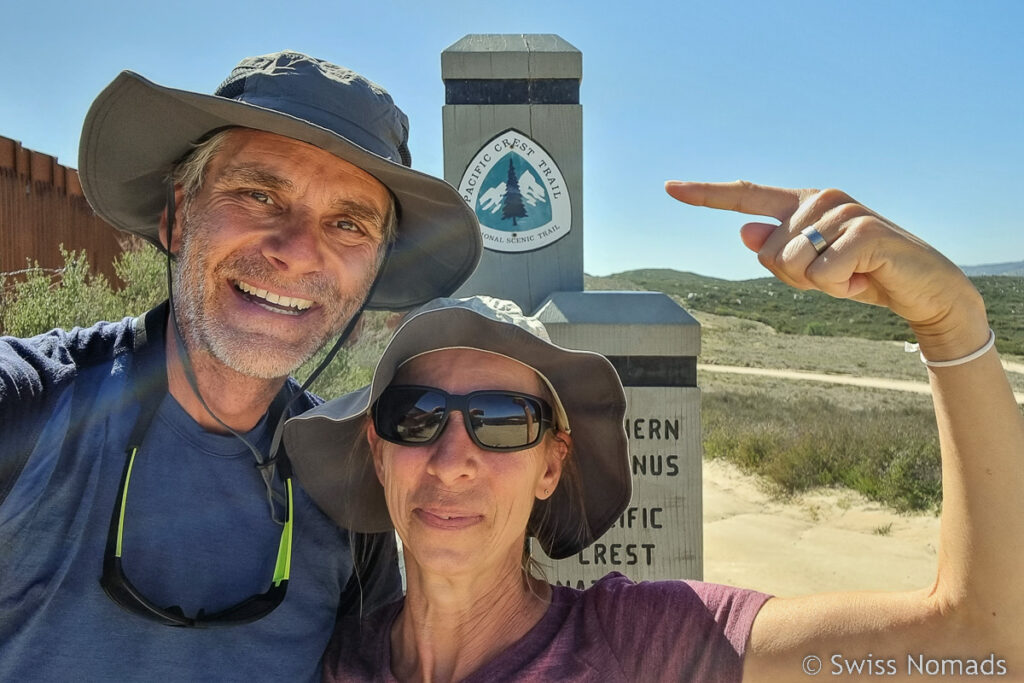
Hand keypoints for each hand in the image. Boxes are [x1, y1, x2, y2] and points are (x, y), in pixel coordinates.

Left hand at [665, 180, 987, 353]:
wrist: (920, 288)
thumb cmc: (859, 275)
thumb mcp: (811, 272)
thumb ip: (778, 252)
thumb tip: (745, 231)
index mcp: (801, 204)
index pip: (746, 196)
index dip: (706, 194)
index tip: (669, 186)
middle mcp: (819, 199)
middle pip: (769, 253)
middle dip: (797, 279)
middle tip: (835, 275)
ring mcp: (843, 210)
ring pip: (792, 264)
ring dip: (821, 285)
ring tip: (851, 275)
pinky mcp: (864, 229)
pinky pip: (822, 274)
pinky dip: (840, 289)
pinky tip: (865, 278)